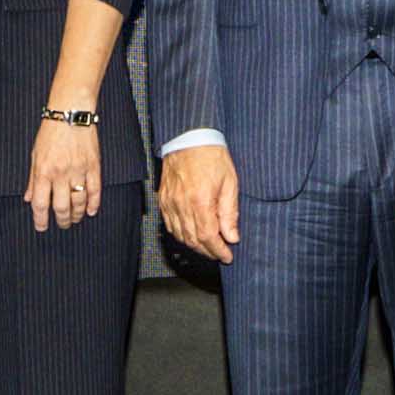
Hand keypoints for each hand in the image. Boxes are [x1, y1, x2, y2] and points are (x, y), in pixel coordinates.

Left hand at [27, 117, 106, 234]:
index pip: (40, 203)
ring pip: (79, 202)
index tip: (41, 227)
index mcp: (43, 171)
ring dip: (77, 214)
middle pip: (61, 207)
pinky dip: (93, 204)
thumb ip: (33, 179)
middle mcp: (60, 174)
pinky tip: (90, 211)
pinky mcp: (93, 166)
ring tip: (75, 218)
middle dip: (61, 220)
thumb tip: (28, 198)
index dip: (40, 220)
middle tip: (62, 224)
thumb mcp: (35, 155)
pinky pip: (95, 190)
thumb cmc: (50, 132)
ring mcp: (78, 170)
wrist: (70, 112)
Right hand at [159, 143, 239, 263]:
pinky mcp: (163, 199)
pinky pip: (170, 225)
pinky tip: (192, 234)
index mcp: (200, 201)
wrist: (189, 137)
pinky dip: (181, 234)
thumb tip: (232, 237)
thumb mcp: (230, 183)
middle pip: (193, 240)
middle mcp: (181, 205)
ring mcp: (169, 203)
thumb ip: (230, 213)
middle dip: (208, 251)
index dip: (218, 251)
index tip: (227, 256)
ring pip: (180, 236)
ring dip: (195, 245)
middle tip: (220, 253)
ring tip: (208, 246)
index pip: (208, 237)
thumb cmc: (211, 156)